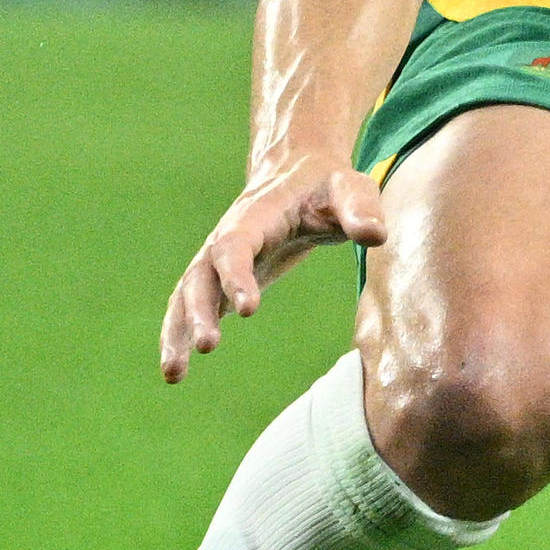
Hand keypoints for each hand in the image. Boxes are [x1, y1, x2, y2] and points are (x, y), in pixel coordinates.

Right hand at [161, 161, 390, 381]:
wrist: (298, 174)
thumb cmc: (328, 186)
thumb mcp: (350, 188)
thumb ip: (361, 209)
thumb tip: (376, 234)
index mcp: (253, 217)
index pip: (234, 246)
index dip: (236, 275)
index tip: (248, 309)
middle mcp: (224, 239)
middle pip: (201, 276)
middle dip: (199, 311)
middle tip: (208, 346)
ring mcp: (216, 262)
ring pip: (186, 297)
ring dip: (177, 333)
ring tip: (173, 375)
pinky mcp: (221, 281)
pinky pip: (191, 308)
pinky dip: (180, 335)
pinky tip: (176, 372)